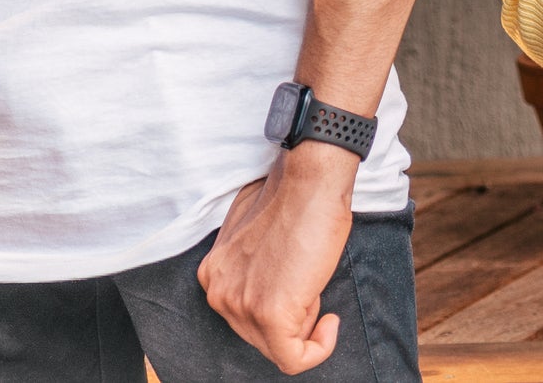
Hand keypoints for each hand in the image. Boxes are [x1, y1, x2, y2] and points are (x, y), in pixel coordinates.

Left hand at [198, 142, 355, 374]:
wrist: (308, 183)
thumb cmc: (291, 200)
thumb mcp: (253, 237)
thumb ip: (251, 269)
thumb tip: (270, 284)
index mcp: (212, 273)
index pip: (246, 317)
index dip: (281, 306)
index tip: (301, 289)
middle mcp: (218, 291)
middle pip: (261, 335)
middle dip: (292, 317)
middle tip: (309, 285)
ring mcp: (240, 304)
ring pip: (279, 346)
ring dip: (306, 323)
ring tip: (313, 285)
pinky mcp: (268, 315)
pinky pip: (294, 359)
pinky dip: (318, 349)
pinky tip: (329, 323)